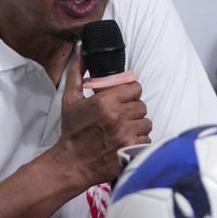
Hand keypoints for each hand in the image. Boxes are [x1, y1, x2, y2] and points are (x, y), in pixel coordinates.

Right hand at [54, 49, 150, 186]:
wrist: (72, 163)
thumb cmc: (72, 131)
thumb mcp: (70, 100)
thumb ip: (76, 75)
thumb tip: (81, 54)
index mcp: (105, 101)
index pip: (135, 87)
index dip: (129, 93)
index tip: (122, 100)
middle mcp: (118, 116)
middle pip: (141, 105)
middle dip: (132, 110)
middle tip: (120, 117)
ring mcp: (126, 134)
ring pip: (146, 122)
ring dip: (137, 126)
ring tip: (123, 130)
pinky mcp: (132, 150)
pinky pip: (146, 139)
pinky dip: (138, 141)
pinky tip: (125, 142)